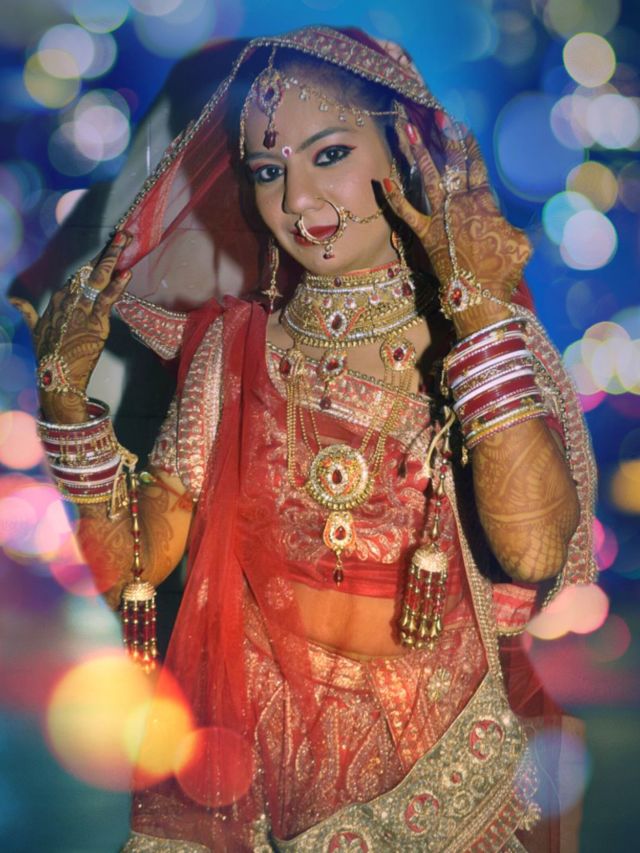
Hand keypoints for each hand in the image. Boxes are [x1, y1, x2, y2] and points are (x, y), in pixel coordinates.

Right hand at [12, 231, 131, 423]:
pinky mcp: (95, 323)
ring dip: (113, 259)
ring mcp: (82, 310)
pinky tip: (126, 272)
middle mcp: (69, 301)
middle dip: (106, 251)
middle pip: (89, 270)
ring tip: (126, 241)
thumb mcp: (35, 330)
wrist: (56, 378)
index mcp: (57, 300)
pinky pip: (108, 300)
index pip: (78, 274)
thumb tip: (15, 300)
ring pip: (99, 279)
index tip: (107, 243)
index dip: (93, 259)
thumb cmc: (48, 356)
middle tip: (122, 234)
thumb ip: (28, 312)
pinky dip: (117, 285)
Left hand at [382, 119, 531, 335]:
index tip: (457, 123)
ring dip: (416, 151)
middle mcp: (459, 203)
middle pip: (449, 163)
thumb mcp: (521, 242)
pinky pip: (406, 213)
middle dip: (441, 136)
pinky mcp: (424, 235)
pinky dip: (395, 198)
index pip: (474, 164)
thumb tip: (528, 218)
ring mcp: (440, 218)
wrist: (480, 295)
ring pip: (426, 177)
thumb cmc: (504, 270)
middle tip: (430, 112)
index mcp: (484, 201)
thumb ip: (519, 224)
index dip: (465, 142)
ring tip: (403, 128)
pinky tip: (383, 179)